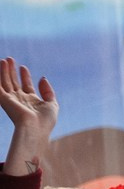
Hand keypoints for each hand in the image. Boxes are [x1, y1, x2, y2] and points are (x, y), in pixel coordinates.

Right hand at [0, 58, 57, 175]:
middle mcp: (20, 100)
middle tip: (10, 59)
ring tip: (5, 60)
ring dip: (4, 71)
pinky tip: (0, 67)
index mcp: (31, 101)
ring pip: (5, 82)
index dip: (24, 76)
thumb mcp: (52, 104)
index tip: (23, 67)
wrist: (35, 129)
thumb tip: (42, 78)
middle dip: (12, 71)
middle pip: (14, 82)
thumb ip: (48, 91)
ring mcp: (11, 100)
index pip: (26, 86)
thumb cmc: (45, 121)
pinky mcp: (3, 100)